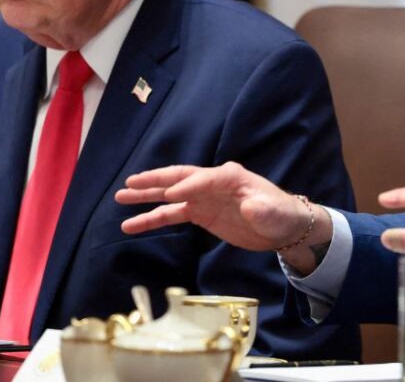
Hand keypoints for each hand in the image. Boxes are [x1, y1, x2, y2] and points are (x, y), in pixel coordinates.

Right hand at [115, 162, 331, 270]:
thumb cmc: (281, 214)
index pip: (203, 178)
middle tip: (129, 183)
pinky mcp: (201, 213)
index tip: (170, 196)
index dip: (187, 187)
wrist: (283, 227)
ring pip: (169, 196)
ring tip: (120, 198)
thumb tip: (250, 206)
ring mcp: (204, 197)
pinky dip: (153, 218)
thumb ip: (261, 209)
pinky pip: (172, 214)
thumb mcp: (274, 212)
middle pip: (178, 178)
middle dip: (154, 181)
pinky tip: (133, 224)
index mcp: (230, 176)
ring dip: (146, 197)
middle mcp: (212, 183)